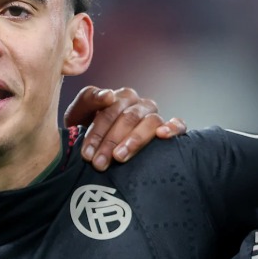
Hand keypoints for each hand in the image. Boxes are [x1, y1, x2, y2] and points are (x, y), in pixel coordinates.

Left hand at [64, 85, 186, 170]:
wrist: (99, 150)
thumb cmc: (87, 131)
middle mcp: (139, 104)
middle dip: (111, 142)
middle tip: (99, 163)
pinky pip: (178, 124)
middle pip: (129, 118)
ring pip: (150, 122)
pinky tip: (163, 135)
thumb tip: (108, 94)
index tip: (87, 154)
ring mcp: (155, 116)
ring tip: (120, 157)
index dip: (97, 132)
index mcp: (119, 98)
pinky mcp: (170, 128)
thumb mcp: (79, 116)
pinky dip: (173, 127)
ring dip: (135, 140)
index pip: (110, 109)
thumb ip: (88, 100)